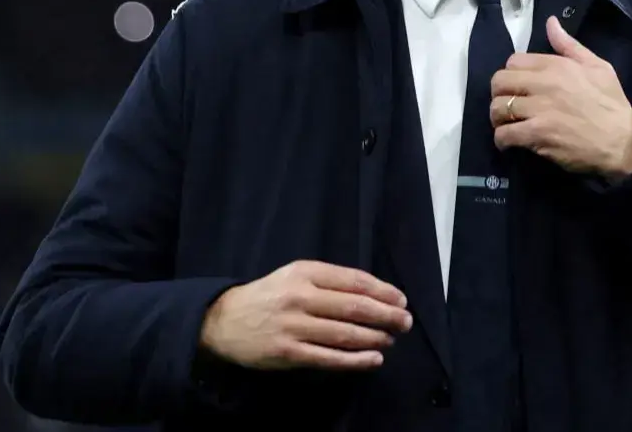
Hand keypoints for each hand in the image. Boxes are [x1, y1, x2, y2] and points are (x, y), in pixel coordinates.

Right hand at [199, 260, 412, 370]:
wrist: (225, 321)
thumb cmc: (270, 296)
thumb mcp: (296, 276)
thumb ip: (330, 281)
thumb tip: (375, 294)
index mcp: (305, 272)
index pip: (354, 280)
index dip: (382, 291)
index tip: (401, 300)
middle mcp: (300, 296)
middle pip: (354, 306)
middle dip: (386, 315)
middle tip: (405, 322)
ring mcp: (293, 326)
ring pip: (345, 333)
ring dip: (375, 337)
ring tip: (391, 339)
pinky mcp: (288, 353)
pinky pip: (329, 358)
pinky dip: (355, 360)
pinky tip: (374, 359)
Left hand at [489, 16, 631, 180]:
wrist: (623, 143)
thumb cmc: (611, 104)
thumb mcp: (598, 67)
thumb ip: (569, 45)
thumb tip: (550, 22)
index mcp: (557, 65)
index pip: (513, 61)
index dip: (512, 74)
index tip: (519, 86)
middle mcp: (544, 84)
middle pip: (499, 82)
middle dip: (499, 94)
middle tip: (508, 105)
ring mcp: (539, 110)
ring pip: (497, 108)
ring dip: (498, 118)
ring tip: (508, 124)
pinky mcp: (537, 135)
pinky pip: (504, 134)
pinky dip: (502, 140)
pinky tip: (510, 142)